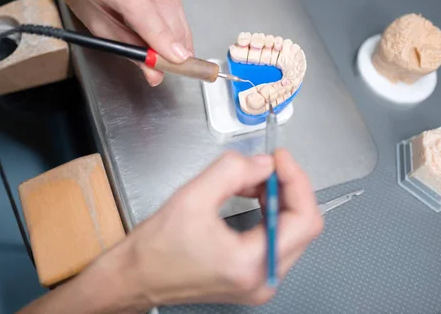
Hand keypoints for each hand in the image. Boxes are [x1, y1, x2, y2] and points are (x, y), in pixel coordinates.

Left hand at [59, 0, 193, 85]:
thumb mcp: (98, 27)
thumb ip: (128, 49)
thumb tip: (155, 73)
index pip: (137, 4)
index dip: (159, 33)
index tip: (175, 57)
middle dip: (176, 32)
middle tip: (184, 58)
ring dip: (180, 24)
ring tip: (183, 47)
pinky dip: (175, 10)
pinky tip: (173, 25)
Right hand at [121, 149, 323, 306]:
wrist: (136, 276)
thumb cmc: (156, 249)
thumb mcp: (192, 197)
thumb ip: (232, 171)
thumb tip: (263, 163)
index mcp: (251, 264)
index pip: (304, 220)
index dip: (296, 181)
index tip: (280, 159)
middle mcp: (263, 279)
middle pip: (302, 225)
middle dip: (285, 188)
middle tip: (265, 165)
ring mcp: (259, 282)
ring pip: (290, 231)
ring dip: (276, 198)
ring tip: (251, 180)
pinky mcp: (251, 277)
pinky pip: (275, 239)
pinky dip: (267, 212)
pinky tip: (250, 196)